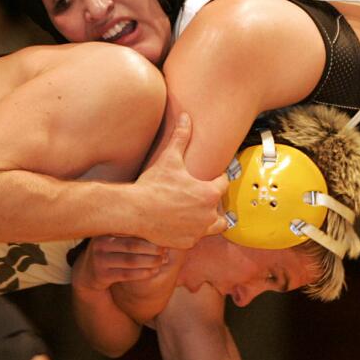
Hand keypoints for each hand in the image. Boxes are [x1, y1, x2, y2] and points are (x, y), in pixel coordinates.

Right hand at [75, 235, 166, 290]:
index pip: (131, 229)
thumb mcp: (113, 238)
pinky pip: (127, 274)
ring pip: (131, 261)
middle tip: (166, 251)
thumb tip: (160, 220)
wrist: (88, 273)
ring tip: (163, 261)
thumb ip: (128, 231)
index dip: (149, 234)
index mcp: (106, 230)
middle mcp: (101, 244)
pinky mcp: (102, 275)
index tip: (165, 236)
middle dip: (153, 249)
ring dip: (151, 261)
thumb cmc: (110, 252)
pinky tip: (154, 271)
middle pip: (133, 245)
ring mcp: (100, 260)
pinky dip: (143, 273)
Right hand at [134, 113, 227, 248]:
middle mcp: (208, 215)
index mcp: (209, 193)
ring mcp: (198, 231)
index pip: (223, 184)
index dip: (218, 179)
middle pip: (223, 211)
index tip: (212, 178)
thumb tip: (186, 116)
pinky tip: (181, 224)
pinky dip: (191, 232)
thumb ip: (181, 137)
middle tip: (203, 198)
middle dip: (215, 204)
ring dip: (208, 221)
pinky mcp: (186, 243)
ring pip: (213, 228)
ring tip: (196, 214)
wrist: (135, 210)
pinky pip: (195, 238)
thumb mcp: (169, 159)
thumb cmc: (153, 185)